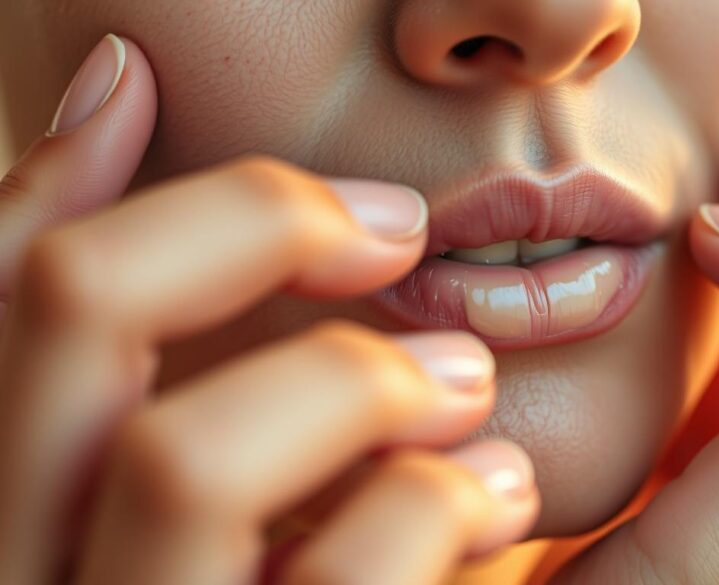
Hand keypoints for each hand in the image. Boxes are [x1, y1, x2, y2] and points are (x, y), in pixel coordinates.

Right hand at [0, 35, 538, 584]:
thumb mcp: (213, 457)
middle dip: (243, 224)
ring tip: (461, 380)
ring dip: (352, 378)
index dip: (52, 171)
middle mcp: (51, 576)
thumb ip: (151, 305)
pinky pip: (348, 566)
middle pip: (64, 318)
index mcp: (28, 512)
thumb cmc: (322, 575)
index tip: (151, 86)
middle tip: (392, 224)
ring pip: (187, 459)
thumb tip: (106, 81)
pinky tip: (495, 492)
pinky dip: (431, 499)